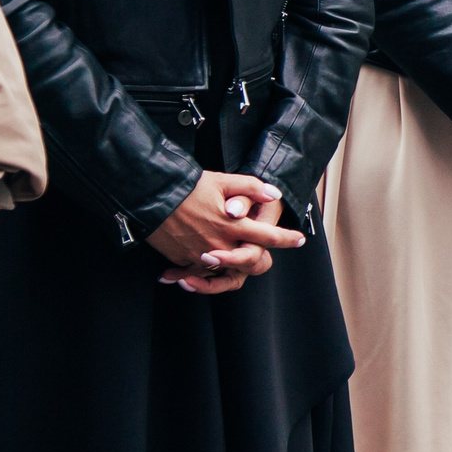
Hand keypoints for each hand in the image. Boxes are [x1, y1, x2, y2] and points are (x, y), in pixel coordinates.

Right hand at [149, 170, 304, 293]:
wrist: (152, 196)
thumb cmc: (188, 186)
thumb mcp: (222, 181)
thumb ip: (251, 188)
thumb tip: (274, 194)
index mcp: (232, 225)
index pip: (267, 236)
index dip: (286, 238)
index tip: (300, 240)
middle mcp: (219, 244)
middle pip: (248, 260)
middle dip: (258, 257)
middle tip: (261, 251)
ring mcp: (201, 255)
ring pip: (224, 269)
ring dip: (229, 265)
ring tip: (229, 255)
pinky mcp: (183, 259)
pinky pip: (199, 271)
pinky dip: (202, 270)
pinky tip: (203, 261)